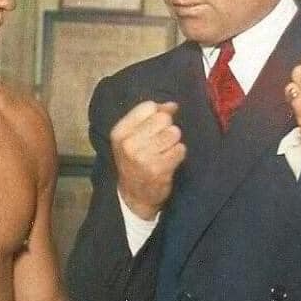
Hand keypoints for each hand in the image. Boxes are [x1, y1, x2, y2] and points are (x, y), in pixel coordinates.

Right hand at [110, 100, 185, 219]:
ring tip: (165, 151)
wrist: (135, 195)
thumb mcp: (132, 137)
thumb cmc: (135, 161)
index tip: (157, 125)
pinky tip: (170, 161)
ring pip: (174, 133)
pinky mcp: (159, 169)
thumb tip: (173, 105)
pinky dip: (179, 154)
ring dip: (174, 142)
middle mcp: (129, 144)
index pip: (148, 107)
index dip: (159, 112)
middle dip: (167, 127)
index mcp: (120, 132)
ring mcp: (143, 158)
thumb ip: (150, 117)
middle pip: (163, 119)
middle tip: (161, 141)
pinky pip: (180, 149)